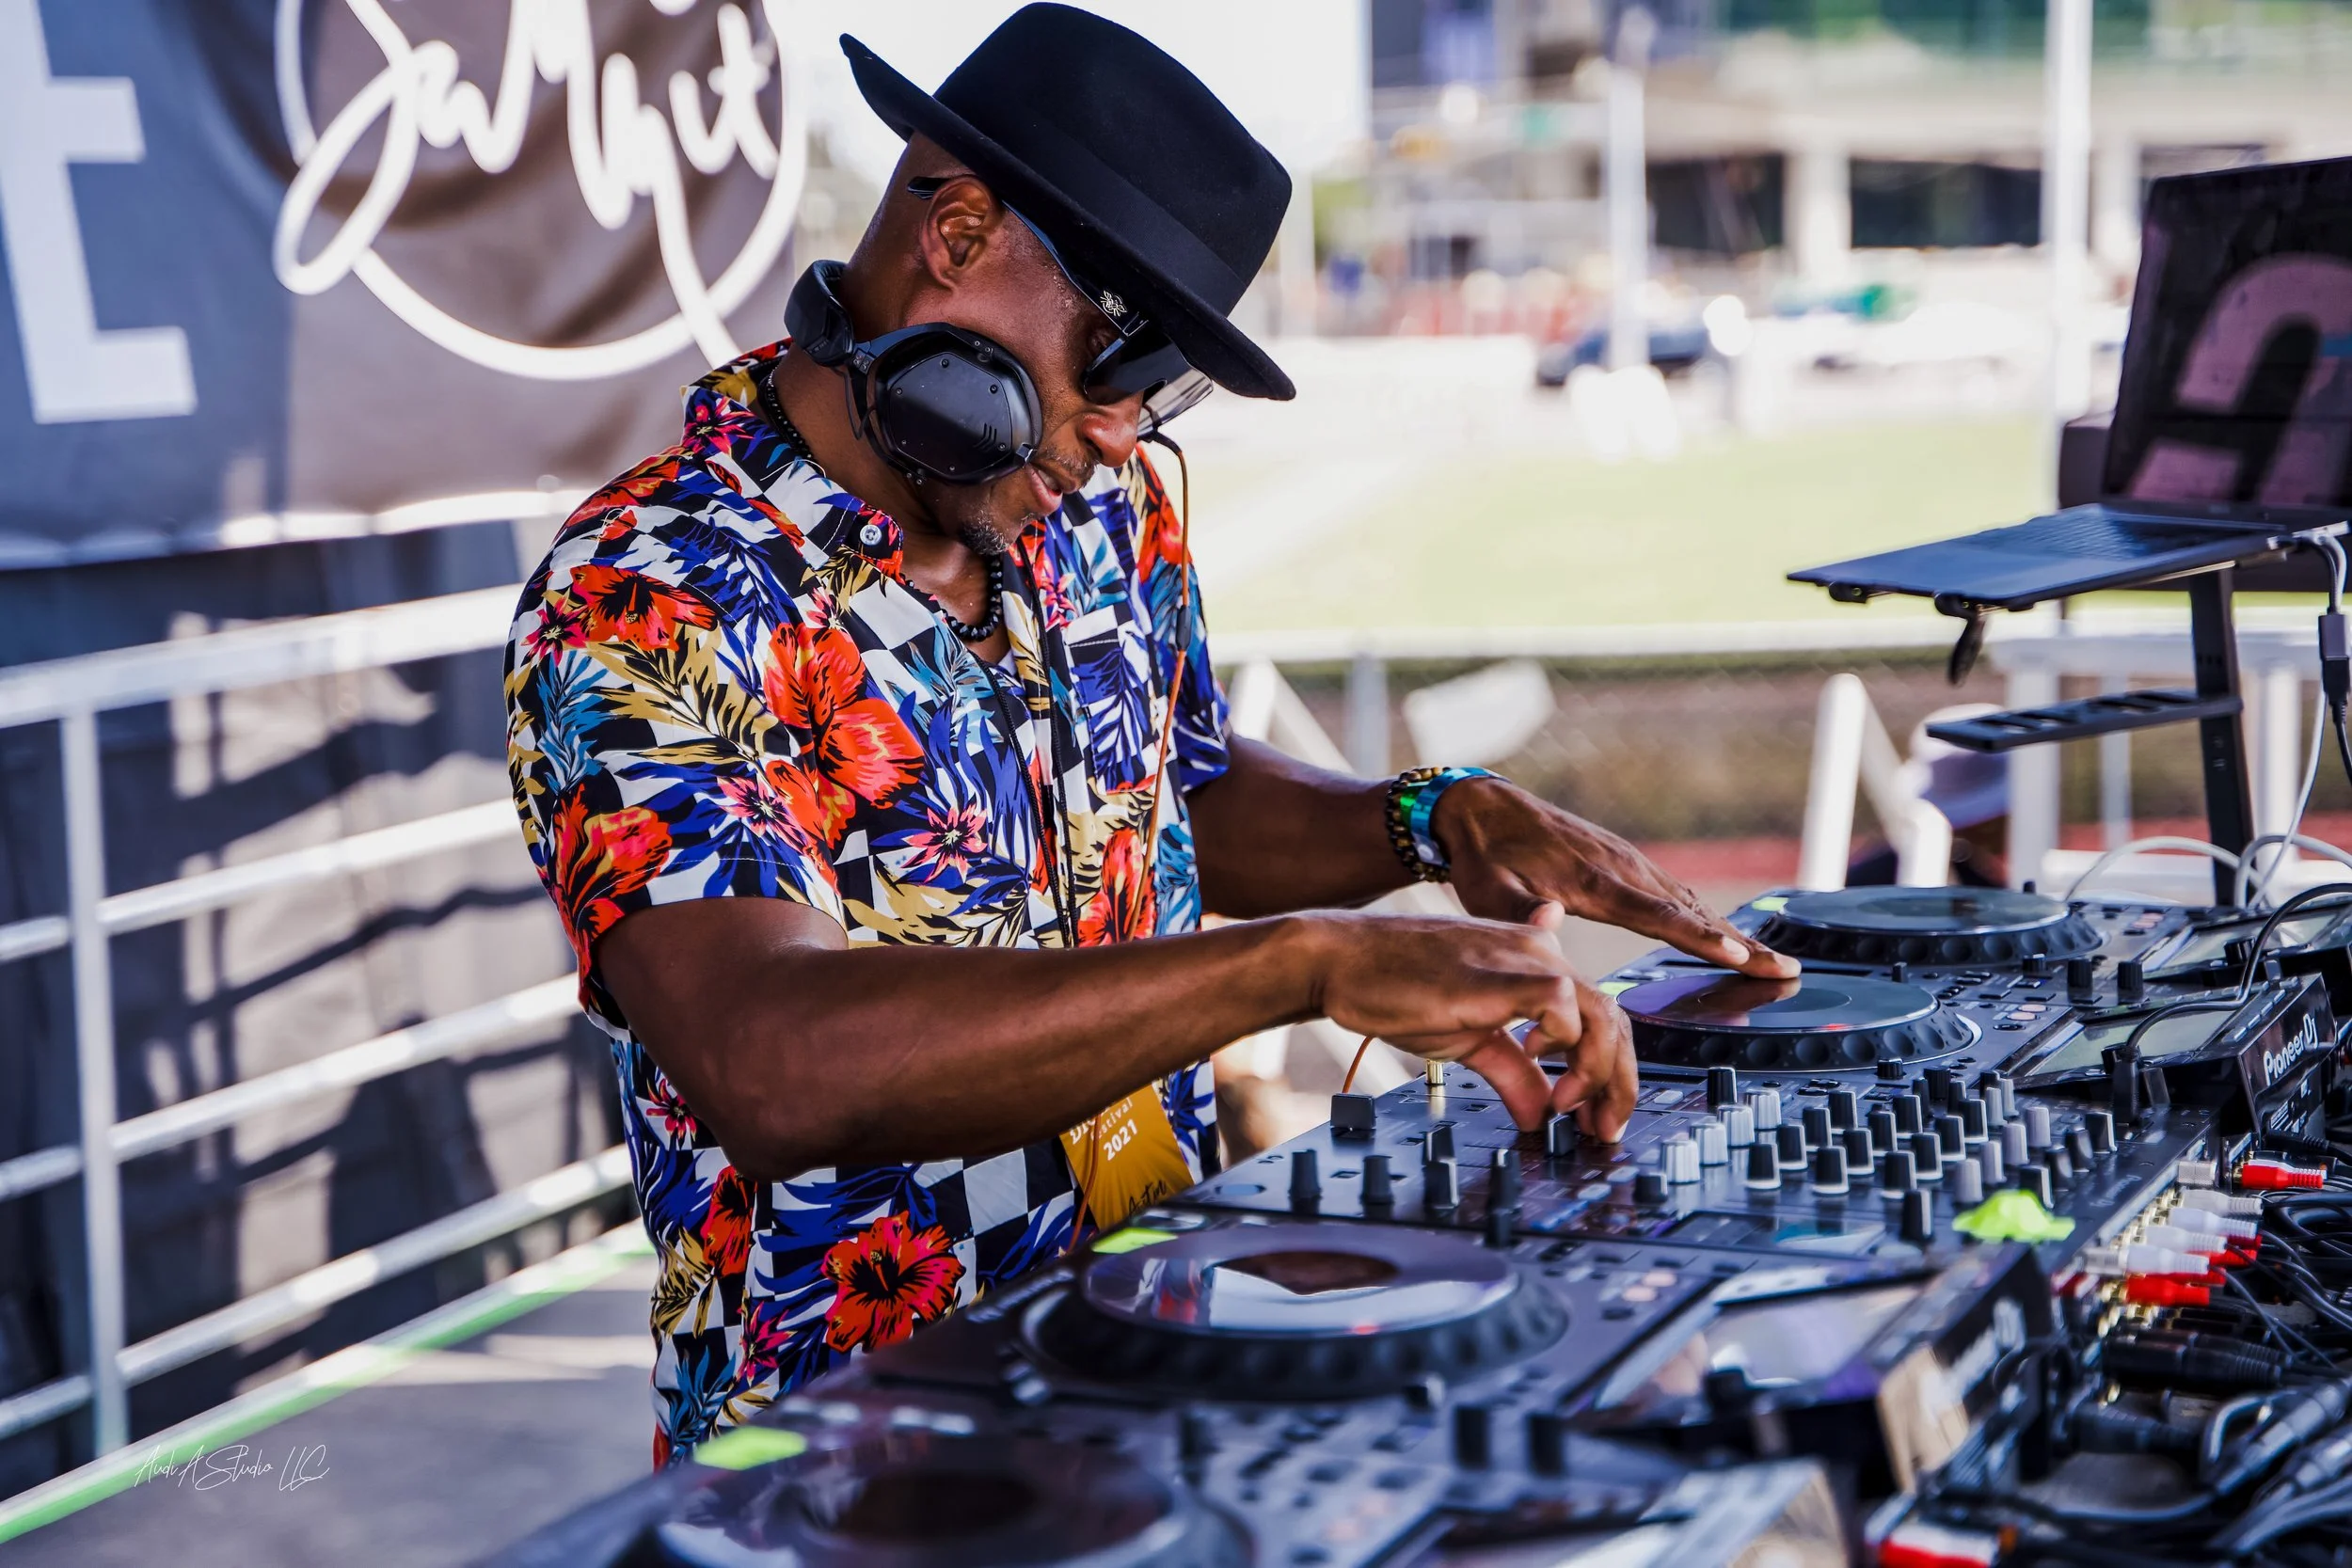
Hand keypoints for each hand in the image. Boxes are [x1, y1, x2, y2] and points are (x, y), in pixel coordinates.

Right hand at [1295, 911, 1637, 1137]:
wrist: (1342, 959)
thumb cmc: (1394, 987)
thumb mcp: (1470, 1041)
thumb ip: (1513, 1073)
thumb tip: (1538, 1114)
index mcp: (1535, 965)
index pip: (1600, 1016)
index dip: (1609, 1072)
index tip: (1595, 1117)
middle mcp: (1541, 953)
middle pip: (1614, 1018)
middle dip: (1618, 1084)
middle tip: (1603, 1129)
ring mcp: (1526, 958)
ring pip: (1603, 1013)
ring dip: (1600, 1073)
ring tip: (1572, 1109)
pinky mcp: (1505, 972)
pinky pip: (1565, 1005)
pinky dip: (1567, 1046)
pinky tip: (1543, 1070)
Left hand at [1432, 778, 1797, 979]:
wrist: (1481, 810)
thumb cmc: (1483, 857)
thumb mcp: (1487, 891)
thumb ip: (1517, 912)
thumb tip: (1550, 920)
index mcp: (1593, 882)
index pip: (1658, 914)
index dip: (1699, 938)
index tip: (1738, 955)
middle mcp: (1621, 869)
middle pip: (1692, 912)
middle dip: (1740, 943)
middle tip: (1784, 969)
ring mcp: (1627, 862)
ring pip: (1691, 902)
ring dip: (1734, 932)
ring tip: (1772, 960)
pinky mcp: (1624, 862)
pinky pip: (1676, 893)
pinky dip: (1708, 916)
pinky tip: (1726, 933)